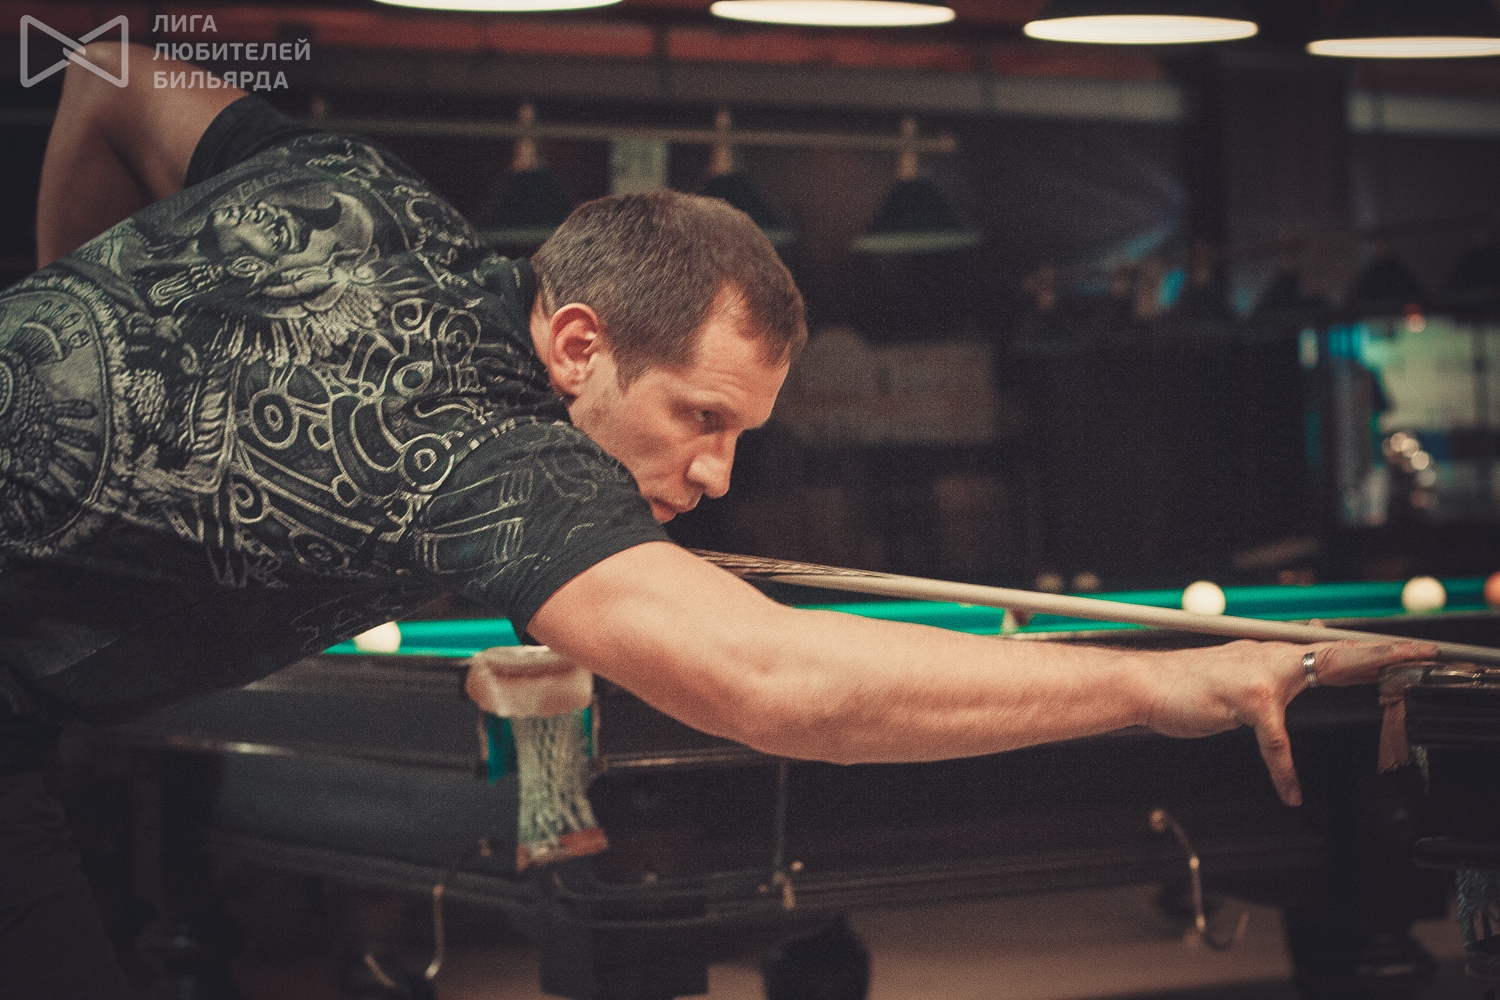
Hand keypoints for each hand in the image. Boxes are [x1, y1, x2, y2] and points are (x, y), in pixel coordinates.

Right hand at [1145, 639, 1438, 806]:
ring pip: (1320, 673)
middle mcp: (1268, 657)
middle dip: (1383, 654)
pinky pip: (1276, 740)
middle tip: (1420, 654)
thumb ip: (1264, 676)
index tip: (1406, 650)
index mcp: (1268, 655)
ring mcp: (1259, 676)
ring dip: (1361, 675)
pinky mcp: (1246, 701)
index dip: (1369, 651)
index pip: (1327, 650)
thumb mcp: (1230, 675)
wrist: (1142, 684)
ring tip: (1395, 688)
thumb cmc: (1181, 686)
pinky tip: (1291, 792)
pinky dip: (1284, 770)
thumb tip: (1288, 672)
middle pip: (1336, 653)